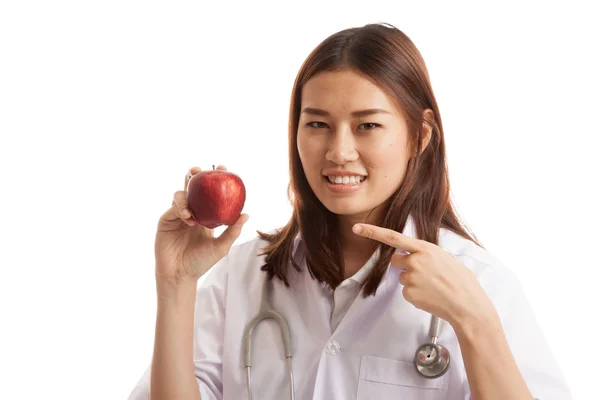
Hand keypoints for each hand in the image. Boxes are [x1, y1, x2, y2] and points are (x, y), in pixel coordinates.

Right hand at [154, 165, 248, 284]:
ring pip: (181, 194)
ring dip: (187, 196)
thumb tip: (246, 214)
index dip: (214, 179)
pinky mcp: (166, 220)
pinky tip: (188, 218)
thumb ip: (232, 231)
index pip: (210, 193)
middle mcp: (192, 212)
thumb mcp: (221, 247)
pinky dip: (181, 208)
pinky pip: (173, 207)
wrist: (181, 275)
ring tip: (193, 213)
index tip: (222, 169)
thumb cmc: (200, 262)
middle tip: (200, 171)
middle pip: (192, 187)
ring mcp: (178, 215)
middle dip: (195, 175)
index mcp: (206, 215)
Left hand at [352, 223, 493, 325]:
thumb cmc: (460, 281)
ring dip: (413, 281)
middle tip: (424, 274)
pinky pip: (406, 291)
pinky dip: (415, 294)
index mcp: (425, 249)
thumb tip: (411, 255)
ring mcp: (411, 278)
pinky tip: (430, 296)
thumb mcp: (444, 257)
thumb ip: (425, 253)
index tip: (357, 228)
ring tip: (432, 287)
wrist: (466, 304)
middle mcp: (415, 261)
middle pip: (395, 260)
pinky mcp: (409, 293)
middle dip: (404, 265)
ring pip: (402, 277)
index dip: (373, 232)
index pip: (394, 237)